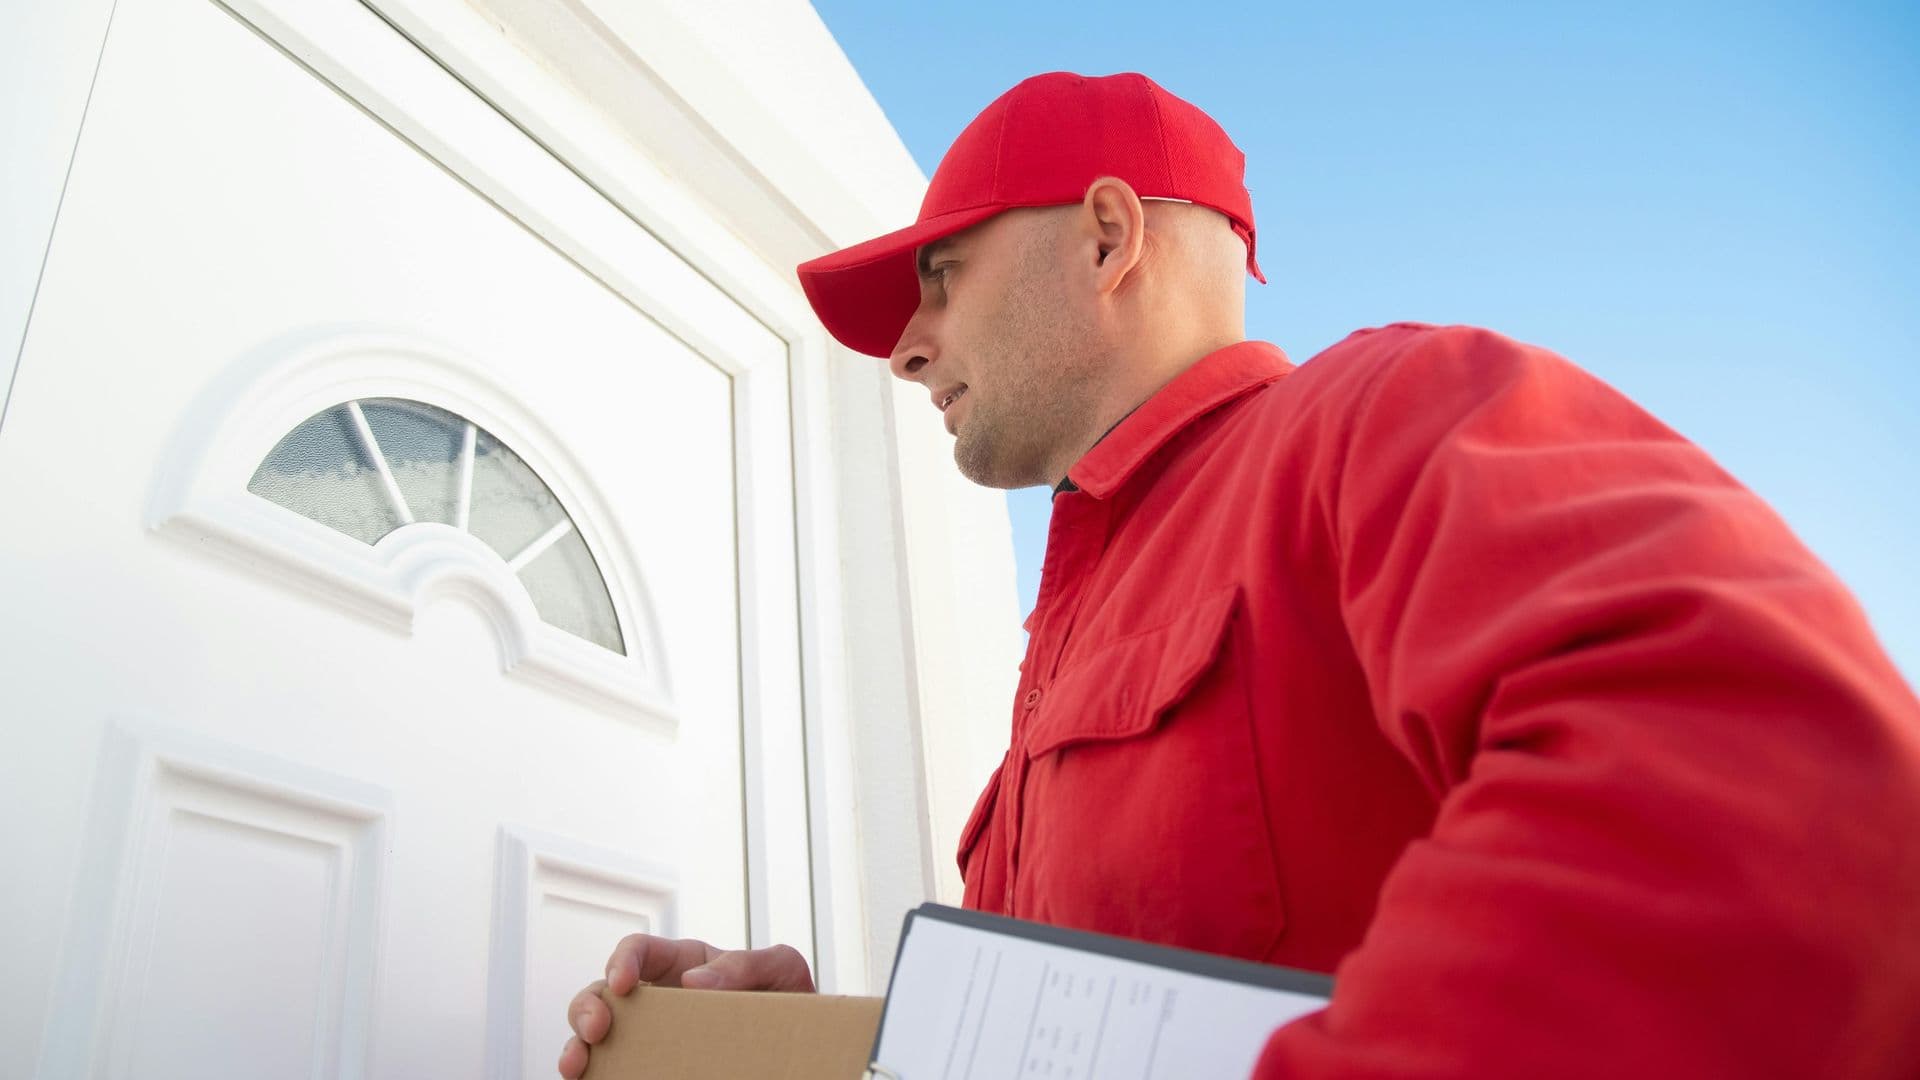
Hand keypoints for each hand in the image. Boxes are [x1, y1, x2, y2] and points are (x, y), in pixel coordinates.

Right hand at [558, 934, 814, 1077]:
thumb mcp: (782, 970)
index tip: (622, 984)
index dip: (621, 961)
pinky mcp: (654, 1068)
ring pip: (593, 1037)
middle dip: (587, 1008)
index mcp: (682, 965)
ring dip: (576, 1047)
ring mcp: (650, 1037)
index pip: (637, 950)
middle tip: (597, 1030)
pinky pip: (613, 1071)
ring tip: (577, 1067)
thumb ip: (748, 963)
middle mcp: (657, 999)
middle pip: (599, 994)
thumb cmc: (790, 1000)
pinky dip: (597, 1076)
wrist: (800, 1046)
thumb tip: (694, 982)